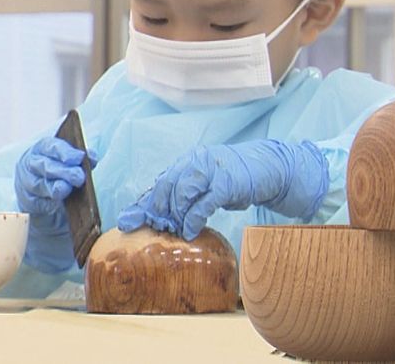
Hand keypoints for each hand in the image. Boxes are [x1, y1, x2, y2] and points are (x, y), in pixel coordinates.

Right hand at [14, 136, 91, 272]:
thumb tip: (92, 157)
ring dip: (56, 182)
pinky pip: (38, 199)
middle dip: (62, 168)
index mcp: (40, 152)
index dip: (65, 150)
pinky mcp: (28, 202)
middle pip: (44, 164)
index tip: (81, 156)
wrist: (43, 217)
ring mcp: (26, 185)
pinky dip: (49, 197)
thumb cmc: (59, 186)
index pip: (50, 146)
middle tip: (78, 174)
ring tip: (69, 186)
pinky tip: (60, 197)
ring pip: (40, 181)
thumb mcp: (67, 171)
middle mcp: (29, 166)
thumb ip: (78, 163)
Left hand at [116, 139, 328, 240]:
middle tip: (158, 229)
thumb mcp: (207, 185)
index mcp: (188, 162)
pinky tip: (191, 230)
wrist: (267, 168)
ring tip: (177, 231)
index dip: (142, 204)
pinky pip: (203, 203)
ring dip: (176, 216)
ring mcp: (210, 171)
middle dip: (158, 211)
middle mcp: (195, 162)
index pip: (159, 183)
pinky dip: (193, 219)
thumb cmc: (235, 179)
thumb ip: (188, 196)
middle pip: (165, 187)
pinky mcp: (225, 184)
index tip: (127, 221)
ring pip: (181, 194)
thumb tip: (164, 216)